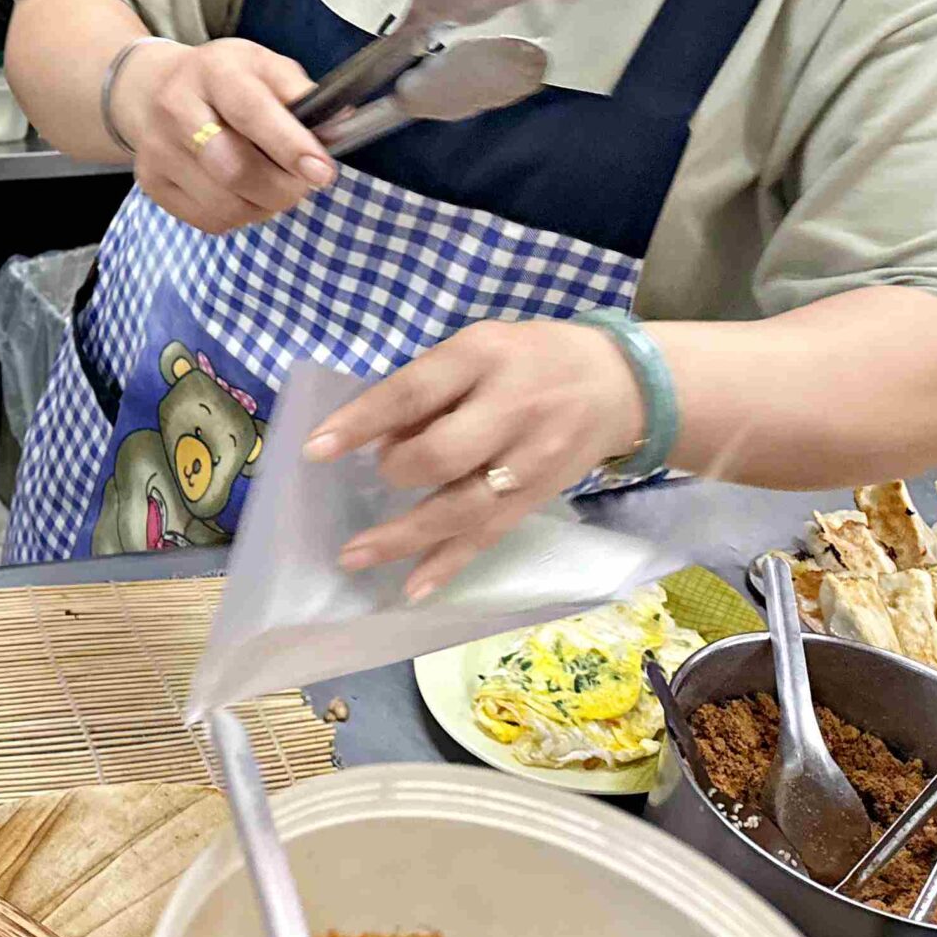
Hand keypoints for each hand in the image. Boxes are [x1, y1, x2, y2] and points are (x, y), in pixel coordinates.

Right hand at [112, 37, 336, 234]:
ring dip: (264, 206)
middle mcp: (175, 107)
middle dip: (282, 187)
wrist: (152, 90)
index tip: (322, 172)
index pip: (250, 112)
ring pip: (225, 204)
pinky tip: (244, 194)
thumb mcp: (263, 66)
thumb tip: (340, 126)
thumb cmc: (223, 80)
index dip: (289, 146)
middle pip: (234, 169)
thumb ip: (300, 93)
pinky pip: (210, 220)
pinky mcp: (152, 183)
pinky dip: (240, 216)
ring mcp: (157, 150)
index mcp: (212, 70)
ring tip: (273, 186)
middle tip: (303, 182)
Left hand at [303, 319, 645, 599]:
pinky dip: (448, 565)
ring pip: (463, 508)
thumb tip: (377, 439)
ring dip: (405, 536)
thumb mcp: (477, 347)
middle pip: (444, 454)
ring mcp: (528, 462)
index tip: (316, 448)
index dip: (362, 420)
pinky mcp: (537, 499)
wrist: (620, 385)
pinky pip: (488, 537)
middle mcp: (508, 410)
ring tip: (354, 555)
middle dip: (399, 470)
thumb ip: (429, 388)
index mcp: (482, 358)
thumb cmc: (529, 359)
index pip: (414, 392)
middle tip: (380, 472)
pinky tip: (412, 589)